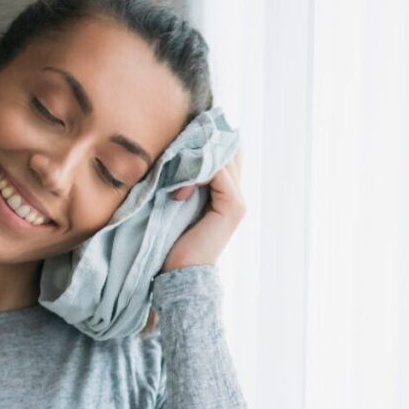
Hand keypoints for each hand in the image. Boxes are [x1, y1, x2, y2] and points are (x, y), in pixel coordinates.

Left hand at [161, 143, 244, 271]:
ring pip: (222, 157)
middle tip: (176, 140)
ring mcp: (237, 200)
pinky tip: (179, 192)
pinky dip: (196, 173)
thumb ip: (182, 180)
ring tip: (172, 169)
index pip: (224, 151)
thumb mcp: (176, 203)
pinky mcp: (233, 206)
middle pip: (227, 148)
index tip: (180, 135)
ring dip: (194, 157)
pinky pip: (218, 172)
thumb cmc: (171, 241)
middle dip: (201, 141)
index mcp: (223, 192)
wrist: (178, 273)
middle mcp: (235, 193)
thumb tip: (172, 154)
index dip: (205, 138)